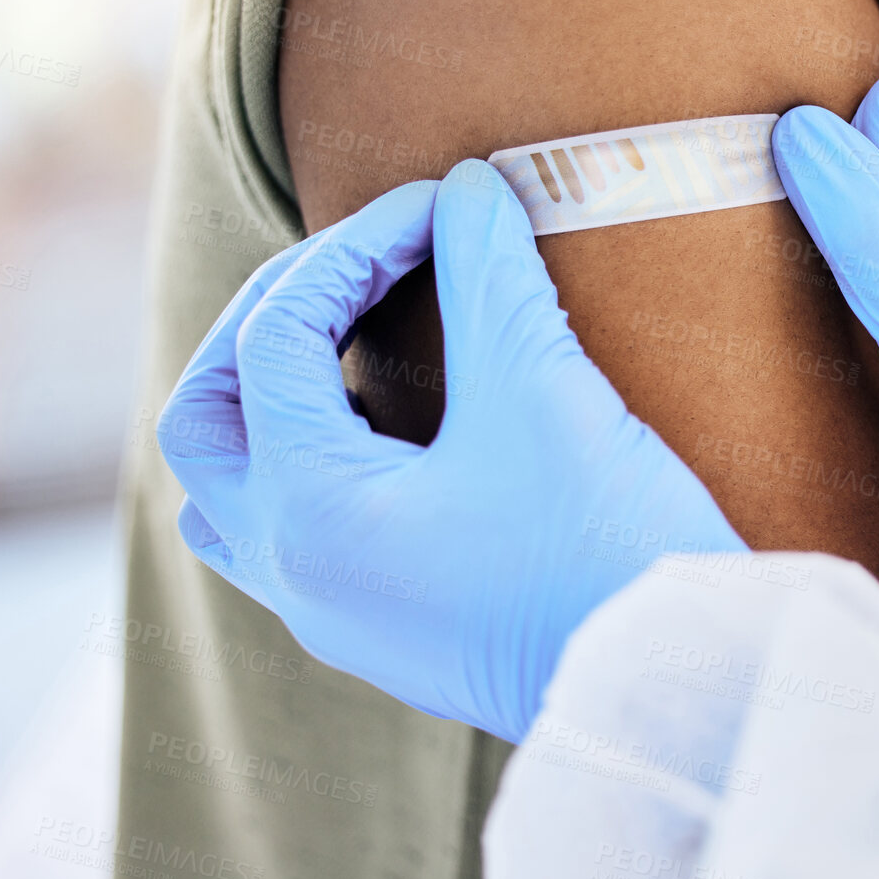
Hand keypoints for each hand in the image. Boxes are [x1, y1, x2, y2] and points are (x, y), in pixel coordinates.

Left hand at [157, 166, 742, 742]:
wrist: (675, 689)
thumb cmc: (605, 549)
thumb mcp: (544, 394)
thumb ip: (489, 277)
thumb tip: (465, 189)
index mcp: (310, 510)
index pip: (280, 337)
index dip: (352, 247)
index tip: (437, 210)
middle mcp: (295, 571)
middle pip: (202, 418)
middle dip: (267, 320)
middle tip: (353, 267)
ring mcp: (330, 612)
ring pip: (227, 492)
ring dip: (266, 403)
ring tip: (347, 342)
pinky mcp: (380, 632)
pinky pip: (289, 534)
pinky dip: (311, 459)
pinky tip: (392, 427)